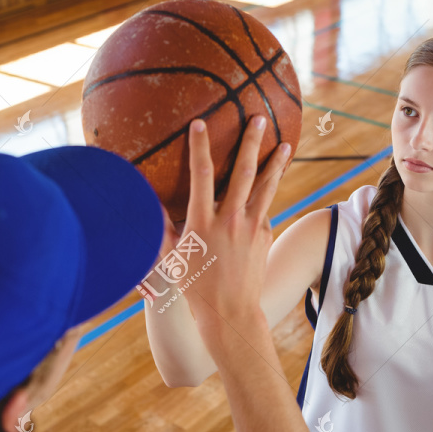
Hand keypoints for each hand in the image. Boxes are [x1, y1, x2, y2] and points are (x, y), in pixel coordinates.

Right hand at [180, 115, 290, 323]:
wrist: (230, 312)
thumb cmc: (195, 286)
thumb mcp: (171, 256)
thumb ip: (163, 226)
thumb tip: (147, 201)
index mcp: (203, 222)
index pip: (201, 175)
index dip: (200, 147)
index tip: (199, 124)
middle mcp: (230, 221)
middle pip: (243, 173)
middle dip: (251, 143)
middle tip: (259, 119)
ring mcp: (251, 228)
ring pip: (266, 187)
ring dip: (275, 163)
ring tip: (285, 144)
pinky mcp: (264, 236)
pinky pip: (265, 209)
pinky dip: (268, 194)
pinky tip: (272, 182)